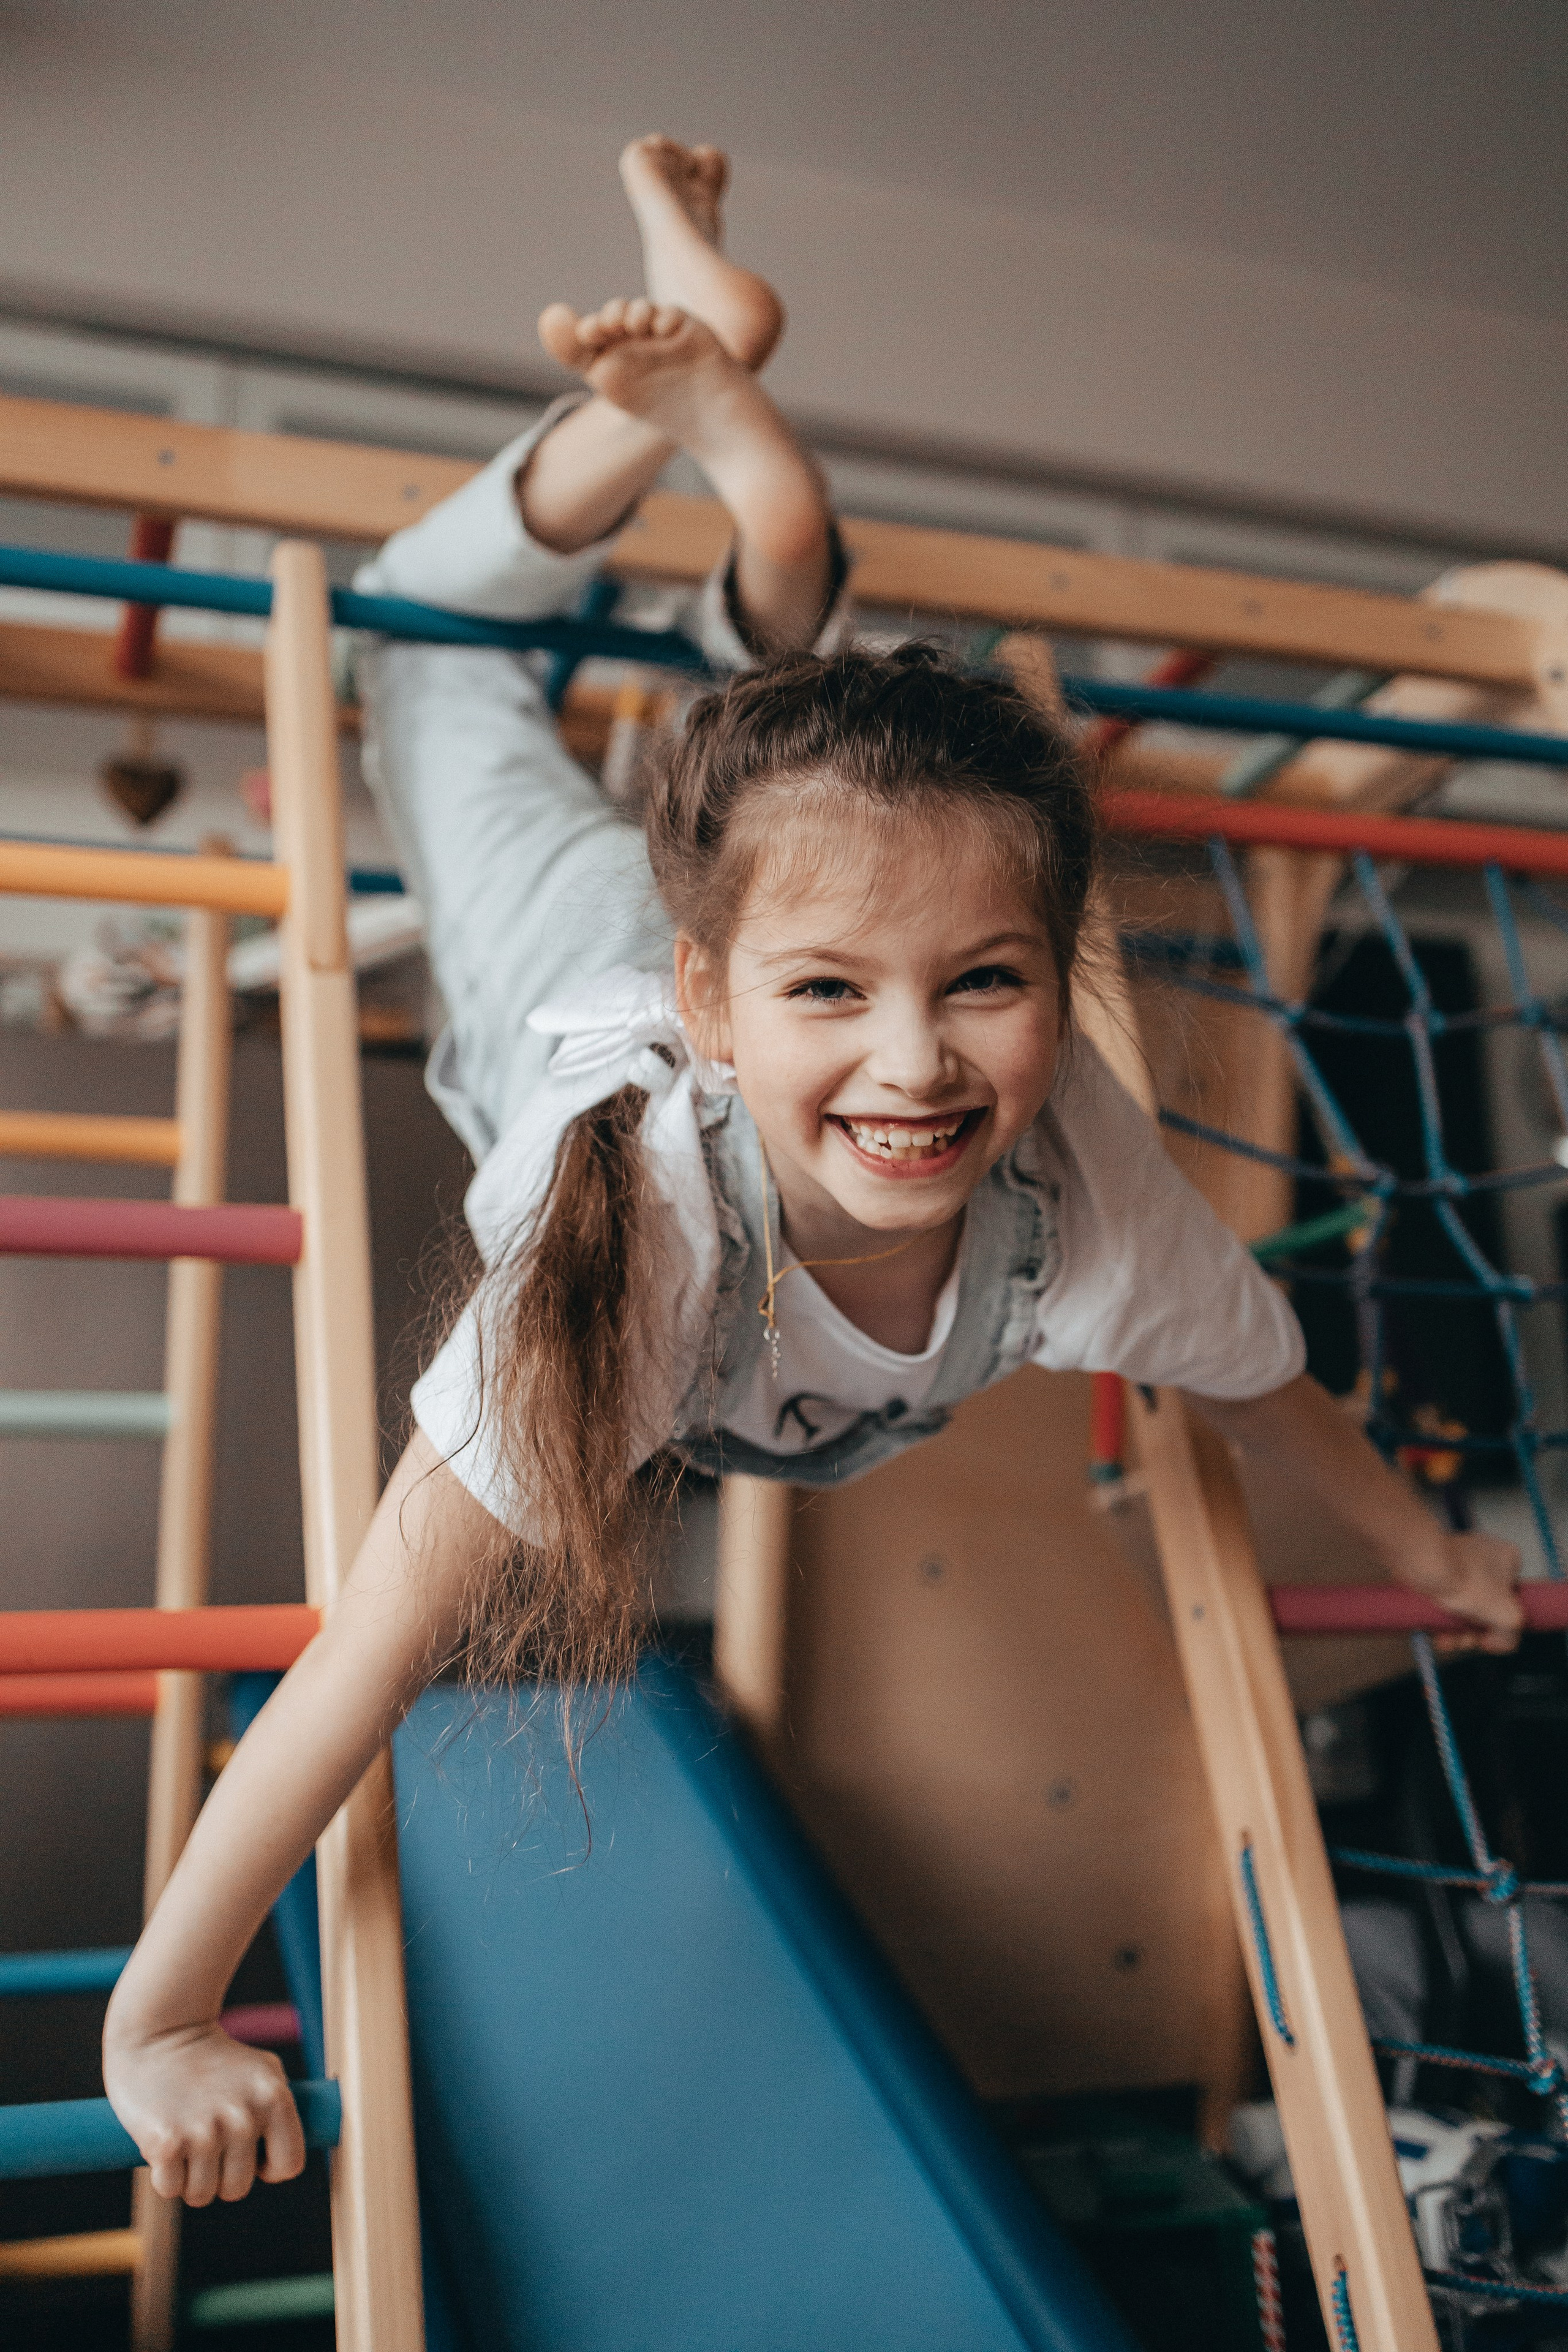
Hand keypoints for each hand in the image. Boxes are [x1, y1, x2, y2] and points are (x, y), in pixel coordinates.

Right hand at [102, 2021, 305, 2205]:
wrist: (159, 2031)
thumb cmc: (213, 2058)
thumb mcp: (262, 2071)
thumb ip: (281, 2109)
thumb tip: (300, 2149)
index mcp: (274, 2098)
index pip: (288, 2166)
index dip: (268, 2168)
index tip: (251, 2154)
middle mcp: (244, 2118)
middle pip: (238, 2188)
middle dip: (220, 2175)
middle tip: (206, 2138)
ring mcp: (204, 2131)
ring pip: (202, 2194)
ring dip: (190, 2178)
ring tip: (186, 2138)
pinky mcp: (166, 2143)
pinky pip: (170, 2189)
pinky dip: (163, 2175)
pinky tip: (164, 2142)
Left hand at [1404, 1529, 1523, 1655]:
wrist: (1421, 1566)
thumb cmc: (1465, 1580)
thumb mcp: (1507, 1616)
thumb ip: (1511, 1635)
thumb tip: (1498, 1642)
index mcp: (1508, 1558)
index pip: (1513, 1600)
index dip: (1503, 1624)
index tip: (1490, 1638)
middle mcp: (1484, 1557)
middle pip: (1486, 1609)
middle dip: (1475, 1633)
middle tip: (1465, 1641)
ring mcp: (1457, 1564)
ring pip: (1463, 1609)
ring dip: (1457, 1633)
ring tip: (1447, 1639)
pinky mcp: (1435, 1573)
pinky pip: (1444, 1603)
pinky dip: (1442, 1622)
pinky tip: (1437, 1634)